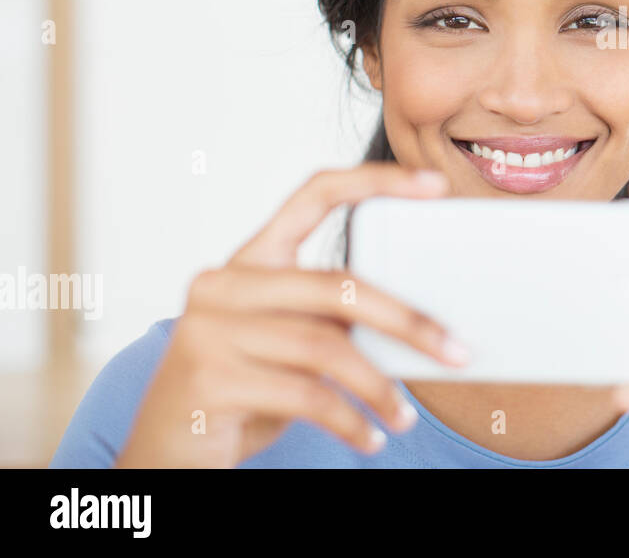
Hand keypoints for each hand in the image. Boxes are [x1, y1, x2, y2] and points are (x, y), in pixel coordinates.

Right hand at [116, 163, 469, 467]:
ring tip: (405, 417)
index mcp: (250, 258)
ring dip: (380, 389)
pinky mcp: (209, 380)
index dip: (376, 181)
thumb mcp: (287, 340)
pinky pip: (306, 396)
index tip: (434, 183)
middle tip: (459, 350)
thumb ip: (332, 316)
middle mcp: (224, 283)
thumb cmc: (242, 387)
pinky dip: (350, 421)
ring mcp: (210, 329)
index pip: (314, 194)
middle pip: (338, 285)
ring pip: (326, 347)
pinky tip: (371, 438)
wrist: (164, 452)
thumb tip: (424, 320)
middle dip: (409, 321)